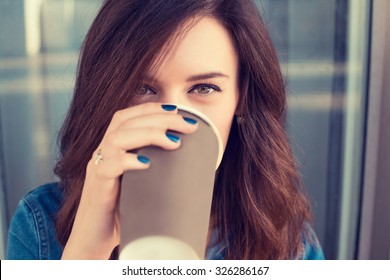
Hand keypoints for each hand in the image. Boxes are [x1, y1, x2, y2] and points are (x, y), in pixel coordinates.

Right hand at [61, 103, 197, 258]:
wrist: (95, 238)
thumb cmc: (122, 209)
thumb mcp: (141, 183)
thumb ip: (156, 170)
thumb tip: (192, 165)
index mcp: (112, 148)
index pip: (127, 116)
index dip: (151, 108)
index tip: (177, 110)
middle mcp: (103, 152)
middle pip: (126, 122)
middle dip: (159, 118)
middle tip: (187, 125)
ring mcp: (97, 168)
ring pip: (116, 138)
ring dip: (148, 134)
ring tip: (174, 143)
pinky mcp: (97, 187)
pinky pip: (107, 167)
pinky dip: (128, 161)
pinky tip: (147, 164)